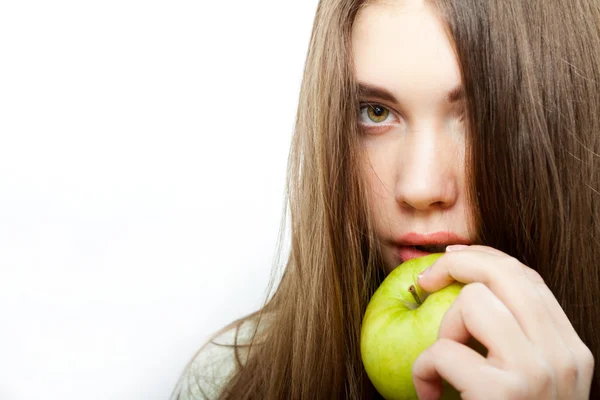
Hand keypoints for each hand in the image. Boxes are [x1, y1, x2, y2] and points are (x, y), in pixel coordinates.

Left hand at [411, 245, 594, 399]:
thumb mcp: (528, 382)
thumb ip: (514, 340)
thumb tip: (470, 290)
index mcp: (571, 350)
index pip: (530, 279)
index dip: (486, 259)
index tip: (453, 257)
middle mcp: (563, 356)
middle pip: (507, 273)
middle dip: (457, 264)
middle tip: (425, 280)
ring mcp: (538, 372)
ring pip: (473, 302)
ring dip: (442, 332)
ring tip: (442, 369)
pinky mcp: (505, 392)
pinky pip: (442, 351)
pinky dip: (422, 371)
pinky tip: (431, 397)